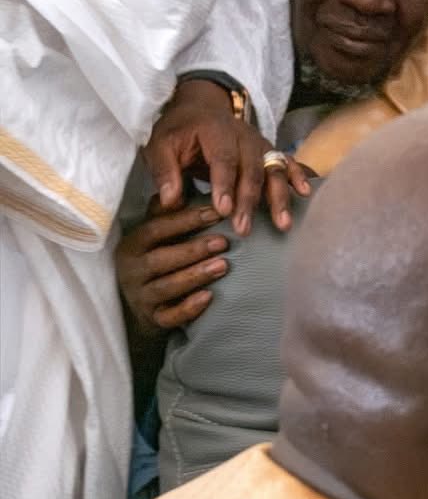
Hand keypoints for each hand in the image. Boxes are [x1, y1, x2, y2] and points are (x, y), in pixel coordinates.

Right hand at [115, 202, 228, 338]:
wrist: (141, 311)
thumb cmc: (156, 263)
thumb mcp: (156, 237)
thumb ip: (166, 213)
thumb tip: (181, 178)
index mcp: (132, 244)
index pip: (156, 229)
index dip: (186, 220)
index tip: (216, 213)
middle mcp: (131, 269)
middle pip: (161, 258)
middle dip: (193, 249)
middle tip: (224, 242)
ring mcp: (140, 296)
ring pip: (166, 286)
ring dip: (195, 275)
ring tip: (224, 266)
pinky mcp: (152, 320)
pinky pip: (170, 316)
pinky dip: (189, 308)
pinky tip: (210, 298)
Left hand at [145, 78, 311, 234]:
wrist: (202, 106)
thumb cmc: (180, 130)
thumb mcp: (160, 144)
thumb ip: (165, 171)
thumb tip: (170, 201)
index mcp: (215, 130)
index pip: (223, 159)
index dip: (224, 184)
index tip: (223, 210)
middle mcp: (243, 135)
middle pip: (251, 169)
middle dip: (249, 200)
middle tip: (244, 228)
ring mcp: (261, 143)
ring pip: (274, 170)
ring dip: (279, 198)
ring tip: (282, 223)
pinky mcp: (270, 151)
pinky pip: (288, 163)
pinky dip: (298, 177)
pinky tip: (304, 194)